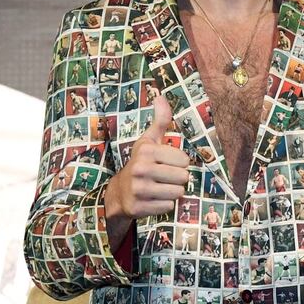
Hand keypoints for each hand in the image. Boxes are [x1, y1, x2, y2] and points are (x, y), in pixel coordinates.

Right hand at [105, 96, 189, 220]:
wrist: (118, 192)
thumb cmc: (141, 163)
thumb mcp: (149, 140)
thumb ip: (160, 120)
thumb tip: (161, 96)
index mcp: (146, 151)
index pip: (184, 160)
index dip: (179, 163)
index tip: (166, 164)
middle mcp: (140, 169)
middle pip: (183, 177)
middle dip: (178, 179)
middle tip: (164, 178)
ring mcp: (138, 189)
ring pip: (178, 192)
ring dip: (173, 192)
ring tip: (160, 188)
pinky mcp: (138, 207)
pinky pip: (168, 207)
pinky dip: (165, 205)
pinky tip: (154, 199)